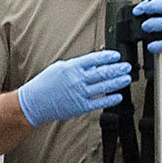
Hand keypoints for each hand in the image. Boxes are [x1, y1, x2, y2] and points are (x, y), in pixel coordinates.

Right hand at [15, 50, 130, 125]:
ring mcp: (79, 93)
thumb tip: (95, 63)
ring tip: (127, 78)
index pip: (94, 59)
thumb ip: (78, 65)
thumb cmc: (46, 83)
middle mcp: (77, 79)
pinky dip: (110, 99)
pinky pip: (99, 102)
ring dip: (117, 82)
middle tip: (127, 67)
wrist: (34, 102)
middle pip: (102, 72)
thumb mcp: (60, 68)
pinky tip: (119, 96)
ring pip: (104, 86)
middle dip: (117, 69)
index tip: (117, 56)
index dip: (107, 57)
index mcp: (71, 67)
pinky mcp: (80, 106)